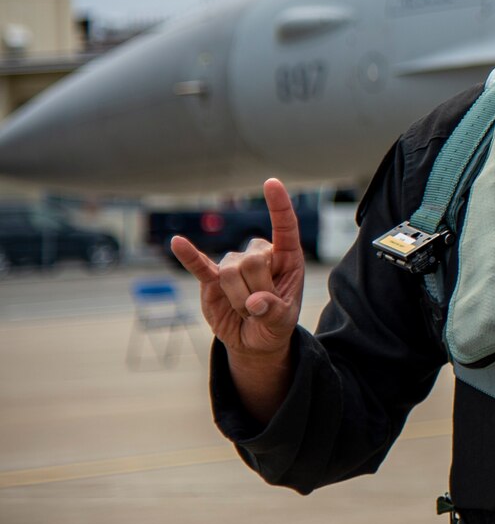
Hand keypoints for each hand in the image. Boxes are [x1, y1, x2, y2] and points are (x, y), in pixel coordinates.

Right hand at [170, 178, 306, 366]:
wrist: (253, 341)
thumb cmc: (274, 324)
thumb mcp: (283, 322)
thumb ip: (273, 311)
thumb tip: (256, 302)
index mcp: (287, 258)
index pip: (285, 227)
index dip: (279, 206)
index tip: (271, 182)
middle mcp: (260, 256)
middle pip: (252, 260)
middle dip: (256, 290)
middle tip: (260, 309)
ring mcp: (234, 266)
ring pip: (230, 271)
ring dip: (238, 298)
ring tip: (245, 311)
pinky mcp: (211, 279)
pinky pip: (199, 265)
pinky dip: (189, 255)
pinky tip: (177, 242)